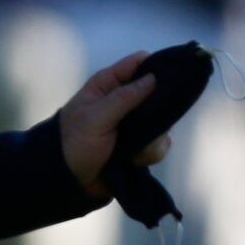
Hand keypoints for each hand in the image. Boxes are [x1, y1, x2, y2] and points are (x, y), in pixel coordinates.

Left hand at [58, 52, 168, 197]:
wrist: (68, 181)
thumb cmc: (75, 143)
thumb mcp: (96, 118)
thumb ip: (124, 97)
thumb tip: (153, 78)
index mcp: (109, 85)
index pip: (139, 63)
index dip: (157, 65)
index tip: (176, 76)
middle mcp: (124, 101)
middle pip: (157, 94)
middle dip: (160, 111)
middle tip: (153, 123)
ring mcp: (133, 124)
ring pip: (162, 123)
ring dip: (153, 139)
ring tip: (135, 151)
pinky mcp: (139, 145)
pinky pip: (159, 144)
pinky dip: (151, 153)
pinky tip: (135, 160)